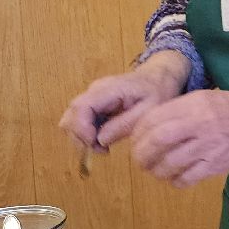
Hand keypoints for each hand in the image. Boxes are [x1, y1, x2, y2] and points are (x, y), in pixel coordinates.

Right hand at [60, 52, 188, 152]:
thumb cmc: (156, 92)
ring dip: (82, 137)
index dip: (81, 129)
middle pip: (71, 115)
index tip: (94, 145)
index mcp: (109, 89)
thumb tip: (100, 139)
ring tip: (103, 147)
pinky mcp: (93, 104)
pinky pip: (80, 121)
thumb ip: (124, 124)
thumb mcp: (149, 110)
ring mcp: (92, 96)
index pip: (81, 107)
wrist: (157, 78)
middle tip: (101, 150)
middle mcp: (94, 91)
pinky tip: (103, 140)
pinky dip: (87, 134)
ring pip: (72, 119)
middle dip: (80, 137)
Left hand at [129, 89, 228, 186]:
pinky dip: (175, 181)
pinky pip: (187, 178)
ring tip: (154, 170)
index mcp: (196, 105)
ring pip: (169, 163)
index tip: (137, 140)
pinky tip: (175, 178)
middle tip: (140, 159)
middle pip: (157, 141)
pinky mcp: (217, 165)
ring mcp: (209, 146)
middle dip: (141, 154)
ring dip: (155, 170)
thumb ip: (182, 109)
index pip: (154, 119)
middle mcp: (200, 124)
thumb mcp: (208, 98)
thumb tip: (153, 125)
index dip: (138, 133)